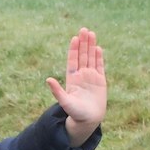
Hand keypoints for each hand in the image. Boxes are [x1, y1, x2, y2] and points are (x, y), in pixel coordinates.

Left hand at [46, 27, 106, 145]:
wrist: (88, 120)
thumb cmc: (75, 113)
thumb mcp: (65, 102)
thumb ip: (57, 91)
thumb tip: (48, 80)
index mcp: (72, 78)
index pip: (73, 60)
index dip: (74, 49)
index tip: (75, 38)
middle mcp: (81, 75)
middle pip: (82, 55)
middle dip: (83, 43)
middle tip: (84, 29)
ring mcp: (91, 77)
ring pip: (91, 58)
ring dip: (91, 46)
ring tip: (91, 33)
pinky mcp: (100, 81)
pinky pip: (100, 66)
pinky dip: (99, 57)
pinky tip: (98, 47)